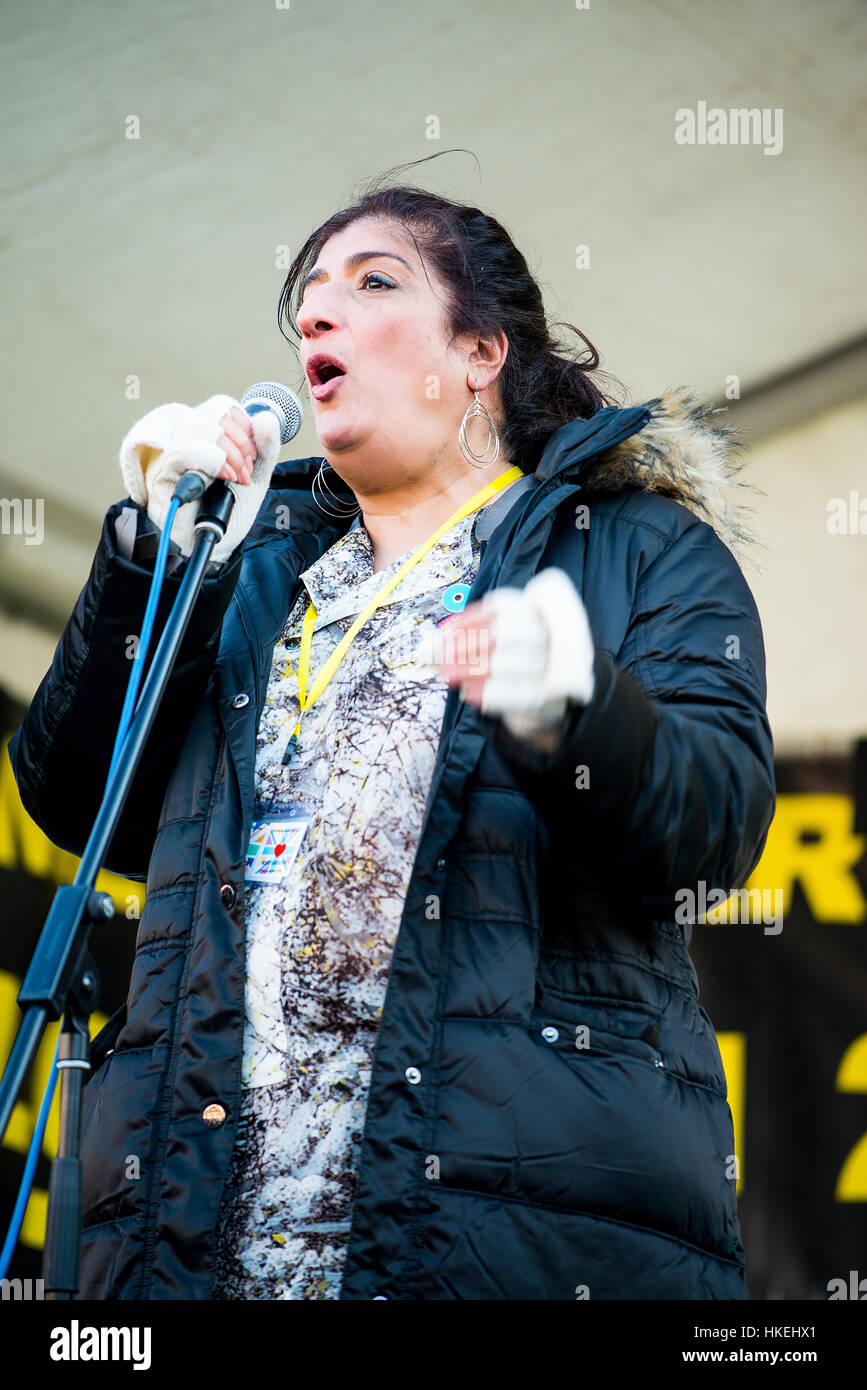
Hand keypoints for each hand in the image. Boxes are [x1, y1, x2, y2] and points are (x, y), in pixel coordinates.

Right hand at [118, 395, 281, 562]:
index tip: (254, 455)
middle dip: (240, 441)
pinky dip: (209, 460)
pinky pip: (180, 452)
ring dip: (227, 452)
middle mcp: (184, 439)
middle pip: (211, 413)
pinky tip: (223, 477)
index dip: (244, 426)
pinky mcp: (161, 475)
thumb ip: (266, 448)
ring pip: (195, 426)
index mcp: (206, 434)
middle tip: (247, 470)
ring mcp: (170, 454)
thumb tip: (267, 418)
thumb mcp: (256, 476)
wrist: (218, 544)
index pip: (222, 407)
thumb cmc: (230, 510)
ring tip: (238, 477)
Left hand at [417, 567, 594, 739]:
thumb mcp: (489, 648)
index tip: (445, 635)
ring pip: (513, 661)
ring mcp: (560, 666)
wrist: (547, 705)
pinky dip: (490, 693)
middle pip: (508, 632)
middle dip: (468, 643)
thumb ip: (459, 644)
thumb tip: (422, 650)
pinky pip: (520, 693)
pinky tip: (468, 693)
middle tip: (441, 657)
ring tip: (448, 676)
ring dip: (473, 668)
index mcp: (542, 610)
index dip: (470, 620)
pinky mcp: (555, 697)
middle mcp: (557, 634)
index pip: (504, 607)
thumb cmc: (514, 668)